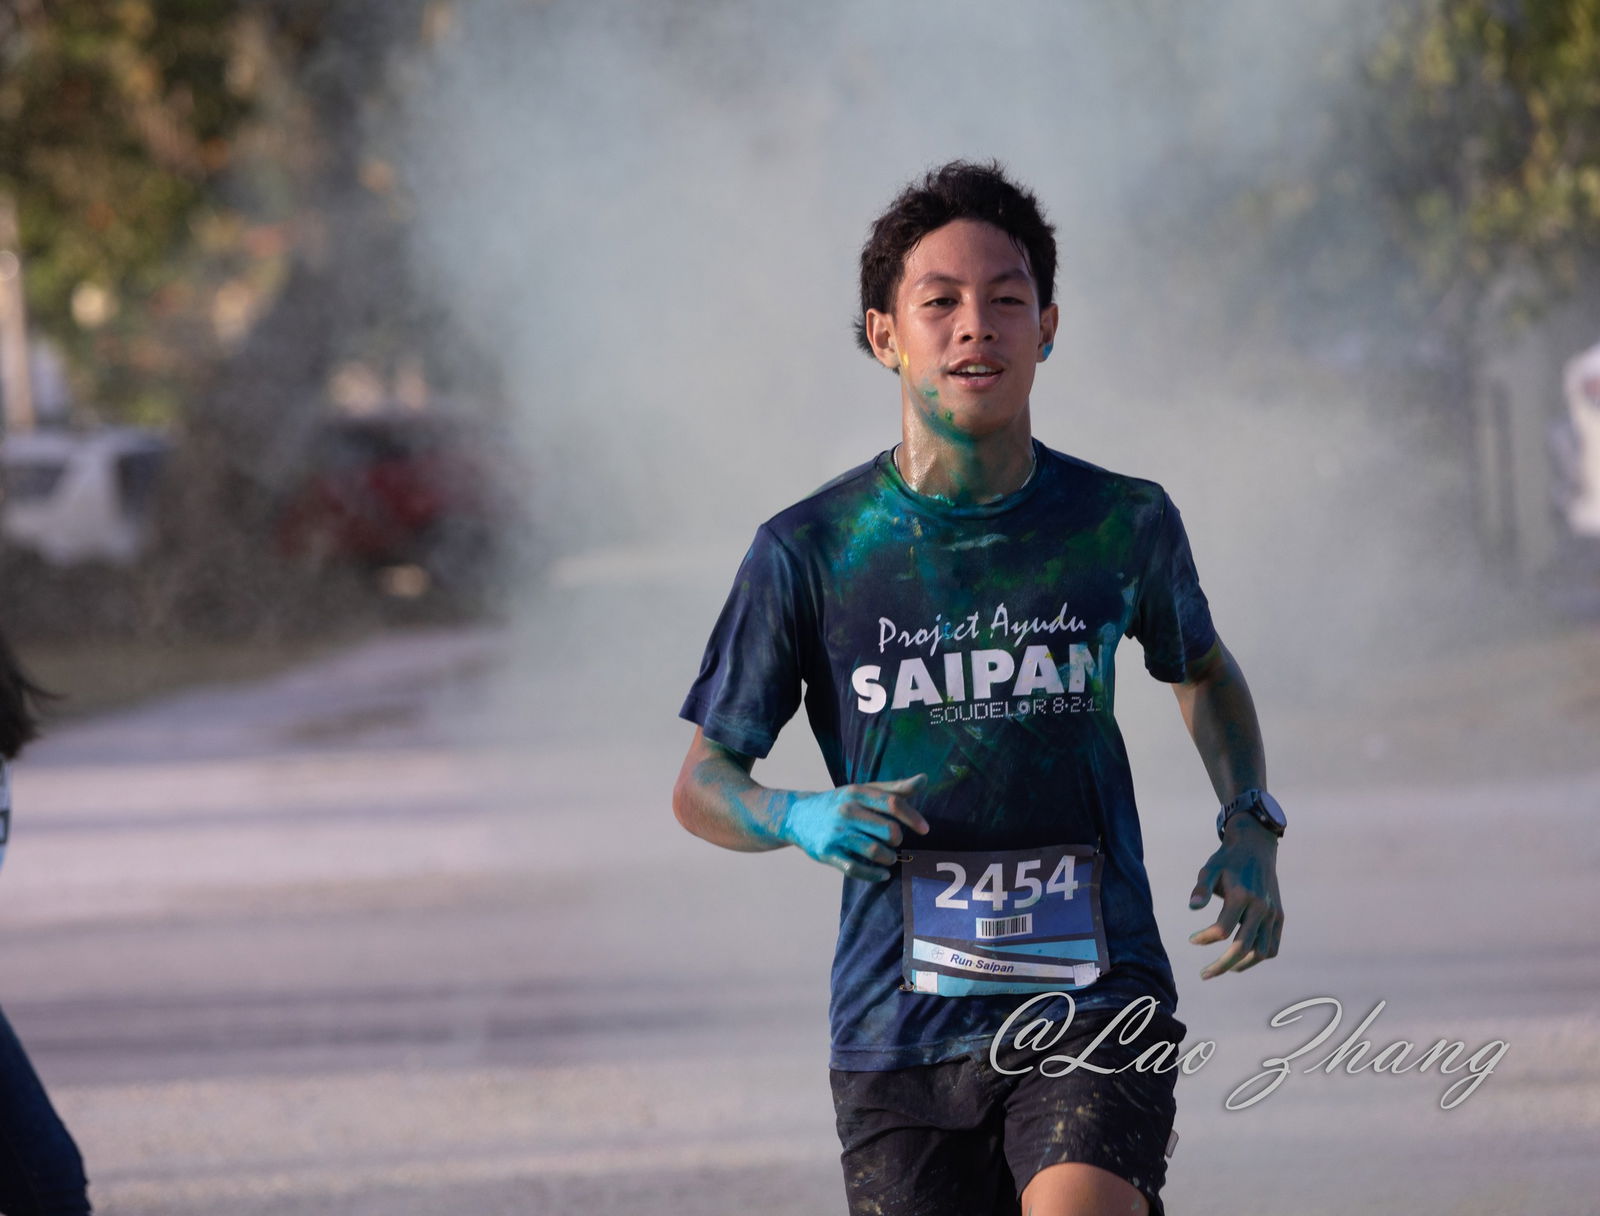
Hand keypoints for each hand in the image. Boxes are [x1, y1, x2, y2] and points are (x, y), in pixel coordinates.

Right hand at [779, 774, 929, 880]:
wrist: (797, 816)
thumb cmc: (839, 803)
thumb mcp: (863, 790)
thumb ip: (894, 788)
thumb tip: (924, 779)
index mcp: (857, 793)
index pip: (893, 804)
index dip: (913, 817)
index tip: (925, 829)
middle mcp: (847, 812)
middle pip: (888, 830)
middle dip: (897, 840)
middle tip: (894, 841)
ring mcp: (836, 834)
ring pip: (875, 851)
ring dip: (889, 858)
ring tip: (889, 857)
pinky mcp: (827, 853)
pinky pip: (856, 868)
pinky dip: (874, 874)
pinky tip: (882, 873)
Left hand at [1187, 816, 1282, 978]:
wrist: (1256, 847)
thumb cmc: (1227, 860)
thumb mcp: (1209, 869)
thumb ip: (1201, 889)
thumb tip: (1192, 908)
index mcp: (1242, 896)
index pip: (1222, 930)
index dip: (1204, 938)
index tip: (1192, 939)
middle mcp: (1260, 907)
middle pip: (1242, 948)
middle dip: (1221, 965)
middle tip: (1204, 975)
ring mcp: (1272, 913)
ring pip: (1261, 952)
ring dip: (1242, 964)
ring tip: (1224, 967)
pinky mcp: (1279, 916)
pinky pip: (1273, 946)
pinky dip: (1259, 956)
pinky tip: (1242, 958)